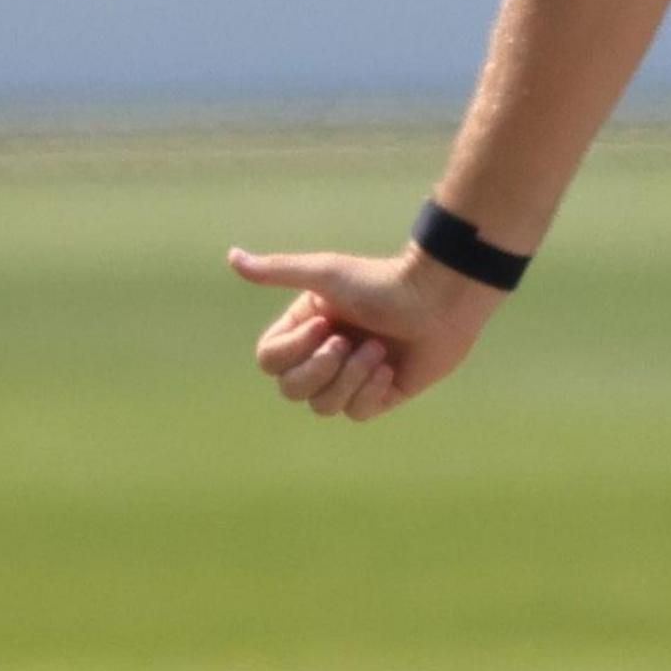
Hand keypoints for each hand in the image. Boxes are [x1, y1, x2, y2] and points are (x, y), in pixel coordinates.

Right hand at [224, 244, 501, 421]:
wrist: (438, 299)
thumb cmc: (382, 281)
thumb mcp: (326, 274)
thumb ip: (278, 271)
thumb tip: (232, 257)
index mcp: (305, 328)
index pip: (270, 360)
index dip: (293, 350)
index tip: (326, 322)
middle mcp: (323, 355)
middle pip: (291, 390)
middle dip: (321, 369)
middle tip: (349, 340)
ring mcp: (351, 378)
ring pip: (323, 406)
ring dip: (351, 378)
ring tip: (380, 351)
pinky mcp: (380, 395)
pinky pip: (357, 413)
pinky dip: (372, 391)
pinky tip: (391, 368)